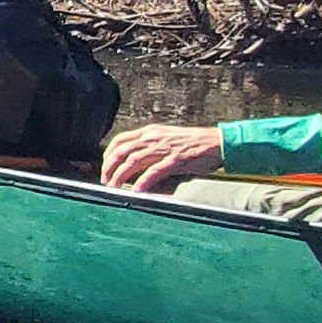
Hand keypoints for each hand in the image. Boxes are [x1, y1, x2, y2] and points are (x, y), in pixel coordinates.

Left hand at [100, 123, 226, 191]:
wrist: (216, 141)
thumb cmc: (193, 142)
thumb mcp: (167, 138)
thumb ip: (150, 146)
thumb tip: (133, 160)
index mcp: (151, 131)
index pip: (121, 140)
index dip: (108, 154)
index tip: (104, 166)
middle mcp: (154, 138)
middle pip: (123, 151)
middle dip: (110, 167)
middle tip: (105, 180)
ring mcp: (165, 148)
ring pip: (134, 161)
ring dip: (121, 175)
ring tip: (114, 187)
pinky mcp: (176, 159)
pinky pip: (155, 171)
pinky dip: (143, 181)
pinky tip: (137, 191)